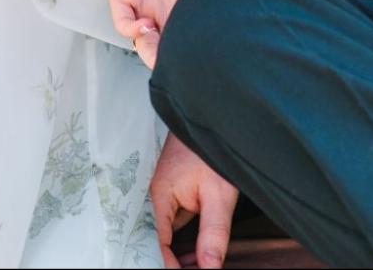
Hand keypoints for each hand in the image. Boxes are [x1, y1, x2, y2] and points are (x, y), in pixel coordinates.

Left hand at [104, 0, 234, 67]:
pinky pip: (124, 24)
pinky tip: (144, 26)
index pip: (199, 32)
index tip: (209, 49)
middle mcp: (171, 5)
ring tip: (161, 45)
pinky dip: (133, 32)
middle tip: (183, 56)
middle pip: (173, 46)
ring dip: (153, 52)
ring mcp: (146, 4)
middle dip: (177, 57)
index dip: (203, 45)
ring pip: (148, 44)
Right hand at [150, 133, 238, 269]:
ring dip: (179, 250)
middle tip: (198, 268)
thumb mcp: (219, 195)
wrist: (213, 117)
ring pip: (164, 232)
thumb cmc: (212, 150)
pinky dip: (182, 236)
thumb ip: (213, 233)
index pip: (156, 243)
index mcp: (158, 196)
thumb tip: (209, 268)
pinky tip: (198, 248)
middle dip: (174, 260)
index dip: (169, 265)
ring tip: (200, 263)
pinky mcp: (170, 189)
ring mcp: (160, 192)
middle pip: (156, 240)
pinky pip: (171, 220)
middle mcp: (153, 195)